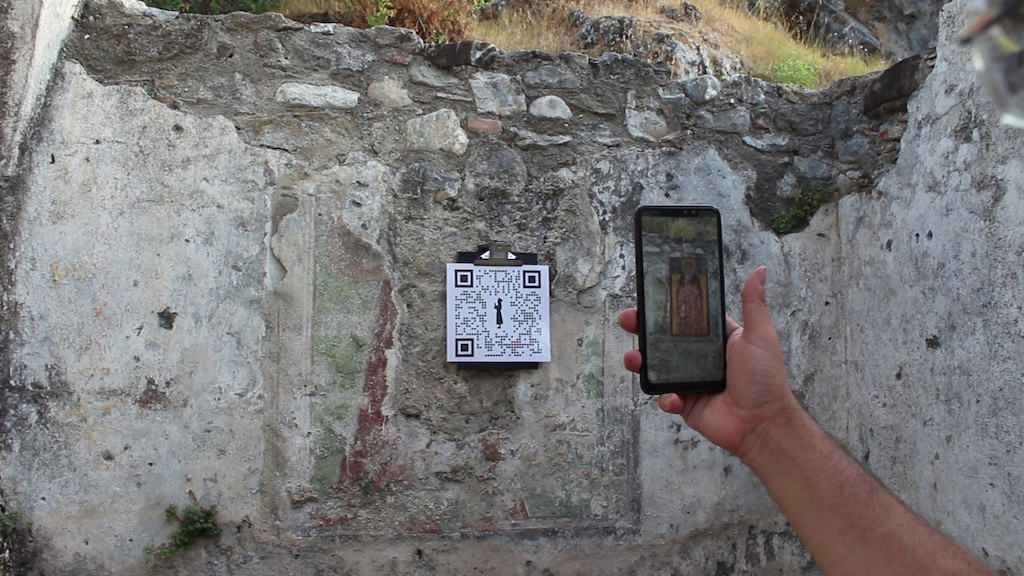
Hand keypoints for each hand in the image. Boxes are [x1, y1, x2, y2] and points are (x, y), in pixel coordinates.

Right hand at [618, 266, 797, 456]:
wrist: (761, 423)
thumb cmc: (764, 378)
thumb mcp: (759, 336)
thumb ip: (754, 304)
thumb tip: (760, 270)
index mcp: (713, 337)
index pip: (683, 316)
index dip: (664, 307)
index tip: (647, 296)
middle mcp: (698, 356)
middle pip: (662, 339)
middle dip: (641, 329)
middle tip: (628, 320)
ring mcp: (688, 379)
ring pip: (656, 366)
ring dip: (640, 361)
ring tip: (634, 359)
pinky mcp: (684, 402)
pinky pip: (664, 396)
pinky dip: (665, 397)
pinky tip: (674, 398)